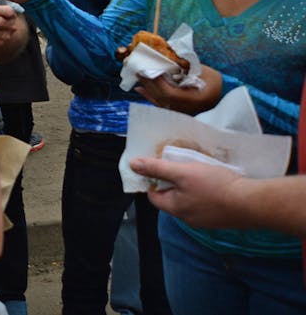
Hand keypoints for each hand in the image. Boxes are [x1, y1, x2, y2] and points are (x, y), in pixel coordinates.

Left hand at [130, 156, 251, 227]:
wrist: (252, 203)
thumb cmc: (216, 187)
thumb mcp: (182, 172)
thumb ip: (157, 168)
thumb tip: (133, 164)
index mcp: (176, 209)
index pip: (154, 195)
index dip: (153, 180)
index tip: (158, 166)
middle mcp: (189, 219)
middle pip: (172, 198)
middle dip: (172, 182)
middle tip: (180, 166)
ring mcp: (206, 220)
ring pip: (190, 201)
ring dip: (190, 187)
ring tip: (198, 171)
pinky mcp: (221, 218)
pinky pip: (206, 204)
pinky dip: (205, 193)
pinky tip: (214, 183)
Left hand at [135, 65, 222, 114]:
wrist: (225, 98)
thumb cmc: (215, 83)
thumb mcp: (205, 72)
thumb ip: (187, 66)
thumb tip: (168, 56)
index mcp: (194, 99)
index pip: (171, 93)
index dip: (159, 83)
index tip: (152, 70)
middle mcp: (186, 108)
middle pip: (161, 97)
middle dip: (149, 83)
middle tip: (138, 69)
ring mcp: (181, 111)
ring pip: (159, 101)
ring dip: (147, 88)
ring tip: (138, 77)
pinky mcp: (178, 110)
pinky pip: (161, 104)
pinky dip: (150, 96)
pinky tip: (140, 89)